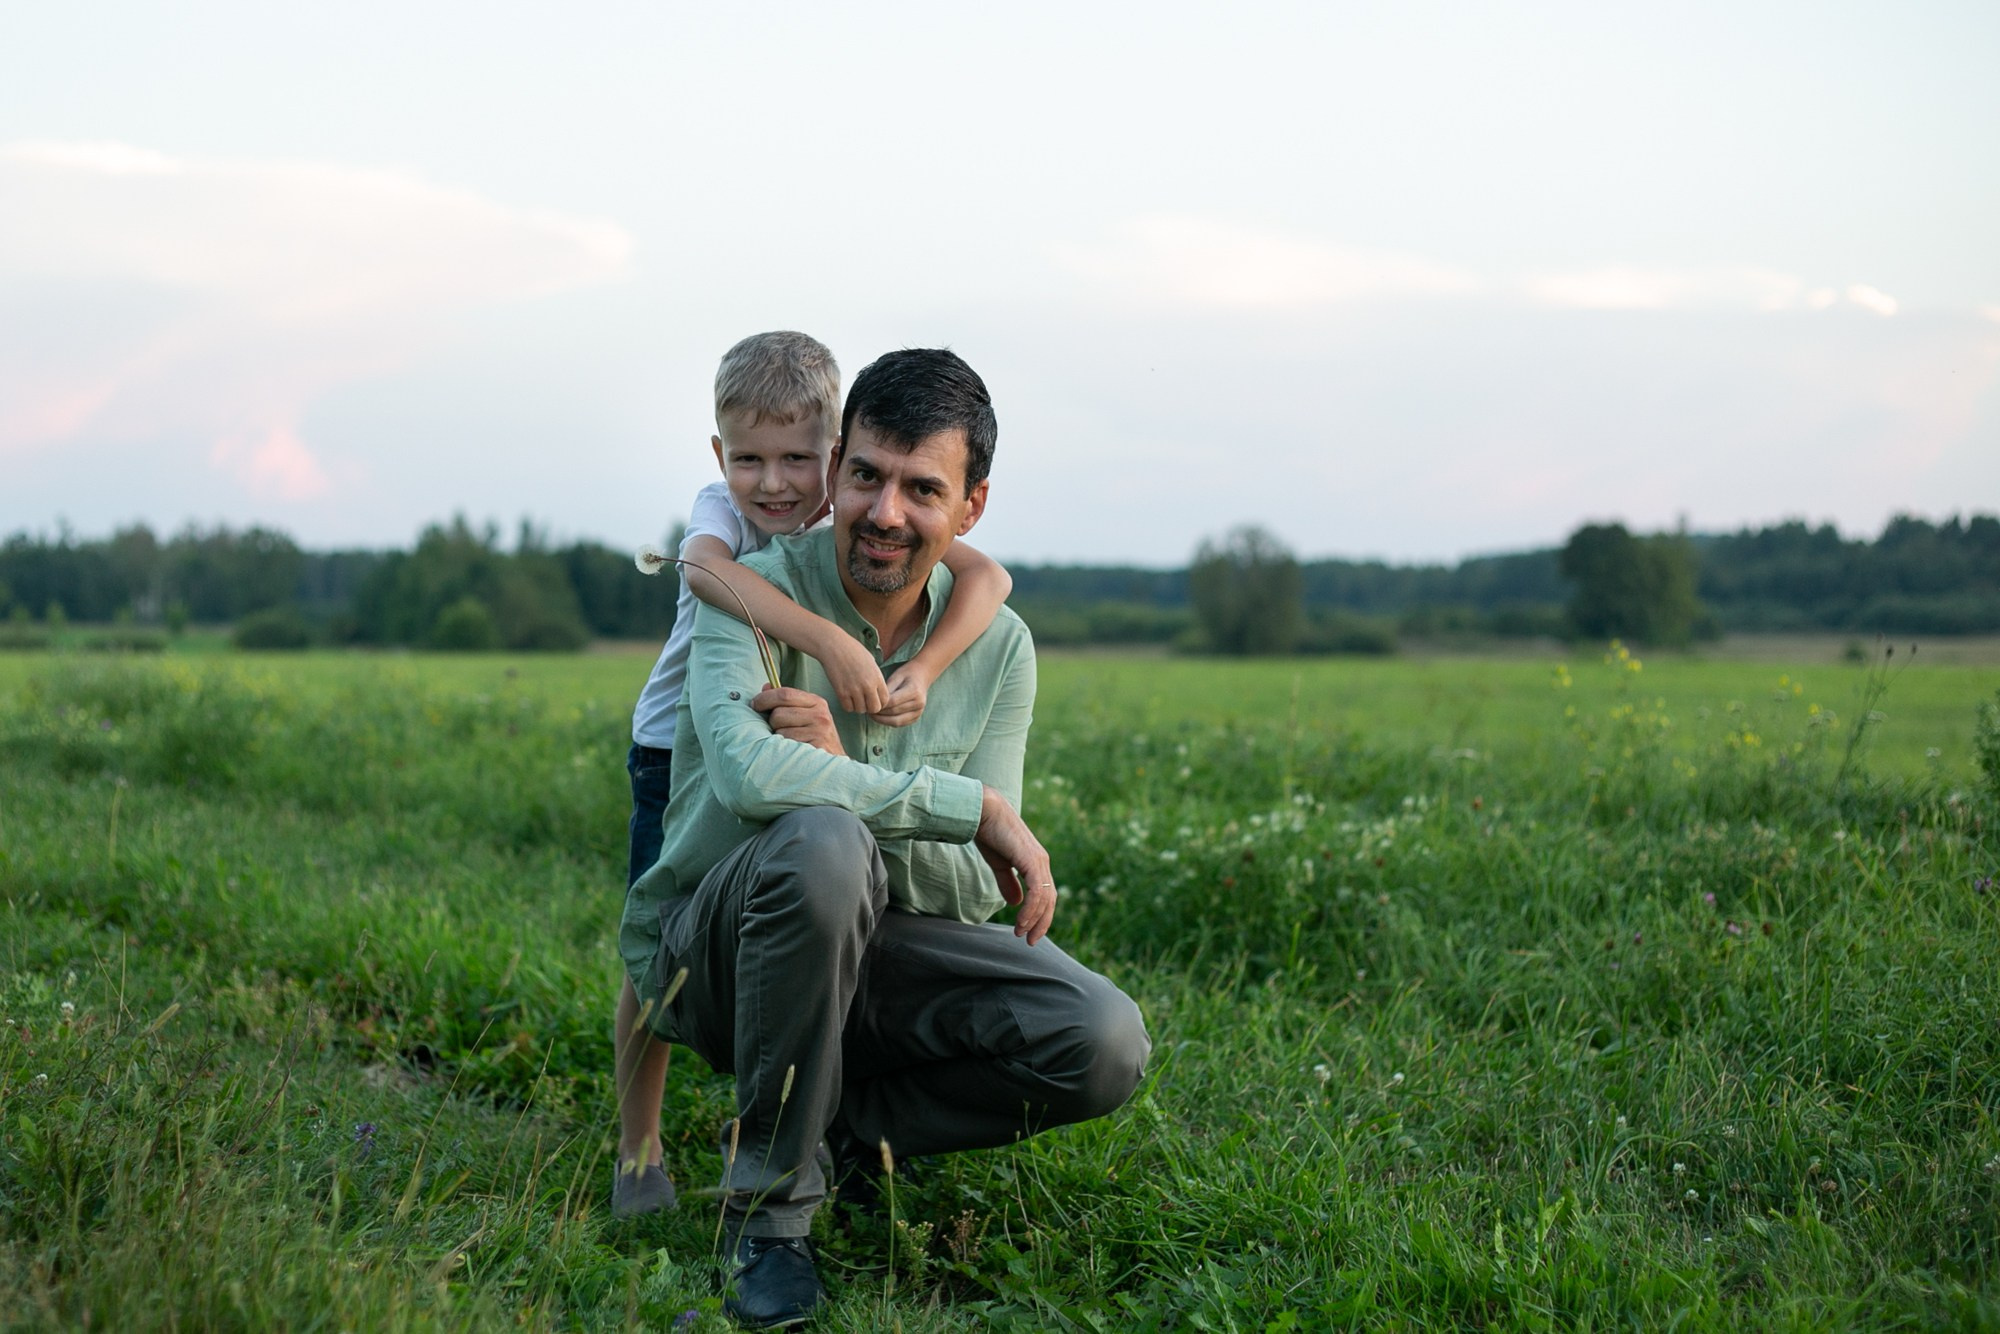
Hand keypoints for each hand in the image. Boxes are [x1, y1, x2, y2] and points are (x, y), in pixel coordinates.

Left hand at [751, 686, 845, 756]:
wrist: (833, 767)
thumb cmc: (815, 739)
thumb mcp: (805, 715)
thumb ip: (786, 701)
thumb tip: (766, 686)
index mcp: (816, 702)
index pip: (784, 693)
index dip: (764, 698)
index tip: (754, 704)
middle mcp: (820, 714)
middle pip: (779, 713)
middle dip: (772, 722)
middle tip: (778, 730)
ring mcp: (820, 731)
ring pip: (780, 731)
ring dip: (779, 738)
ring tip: (790, 742)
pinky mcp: (817, 746)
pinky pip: (787, 745)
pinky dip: (784, 749)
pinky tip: (793, 751)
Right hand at [815, 634, 890, 714]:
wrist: (834, 646)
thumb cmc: (852, 650)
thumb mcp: (871, 662)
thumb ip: (876, 677)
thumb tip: (877, 691)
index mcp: (877, 677)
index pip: (886, 700)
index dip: (880, 702)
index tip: (874, 699)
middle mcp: (868, 685)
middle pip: (874, 708)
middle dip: (870, 707)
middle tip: (864, 701)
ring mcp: (854, 690)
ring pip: (860, 710)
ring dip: (858, 706)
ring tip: (854, 698)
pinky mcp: (841, 692)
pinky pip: (848, 708)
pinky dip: (848, 705)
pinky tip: (846, 697)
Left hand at [870, 663, 932, 727]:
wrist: (922, 676)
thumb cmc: (907, 674)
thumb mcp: (896, 676)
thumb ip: (887, 689)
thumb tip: (875, 702)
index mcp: (914, 691)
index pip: (893, 702)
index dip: (880, 704)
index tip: (869, 703)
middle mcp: (919, 703)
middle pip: (894, 712)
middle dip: (879, 713)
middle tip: (867, 710)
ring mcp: (919, 712)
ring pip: (897, 722)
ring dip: (882, 720)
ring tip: (872, 715)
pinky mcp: (916, 717)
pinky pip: (900, 724)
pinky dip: (889, 722)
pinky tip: (881, 717)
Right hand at [974, 785, 1055, 945]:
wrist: (983, 811)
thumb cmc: (989, 833)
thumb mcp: (999, 864)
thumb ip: (1008, 882)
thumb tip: (1015, 903)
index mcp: (1036, 862)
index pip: (1045, 894)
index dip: (1039, 915)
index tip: (1027, 932)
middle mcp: (1042, 862)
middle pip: (1050, 899)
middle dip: (1042, 922)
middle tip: (1030, 941)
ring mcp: (1039, 860)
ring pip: (1045, 898)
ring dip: (1035, 919)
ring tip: (1022, 933)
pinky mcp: (1031, 861)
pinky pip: (1037, 891)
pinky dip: (1031, 909)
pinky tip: (1021, 921)